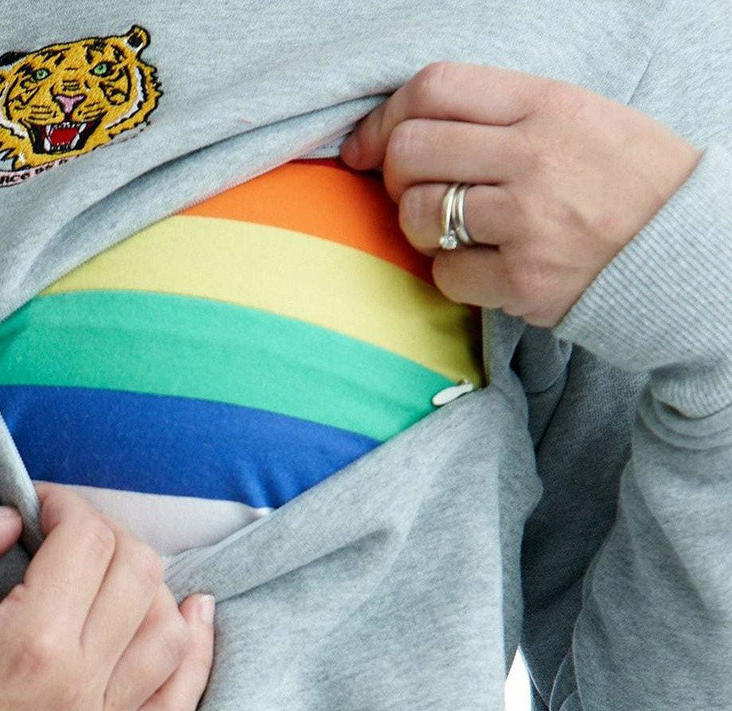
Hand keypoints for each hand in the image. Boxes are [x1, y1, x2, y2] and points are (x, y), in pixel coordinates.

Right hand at [0, 483, 215, 710]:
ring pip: (170, 631)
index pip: (89, 542)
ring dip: (151, 585)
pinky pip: (179, 703)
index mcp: (31, 642)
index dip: (67, 507)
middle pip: (139, 574)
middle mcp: (81, 684)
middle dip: (108, 535)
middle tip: (69, 537)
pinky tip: (195, 615)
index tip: (40, 509)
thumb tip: (15, 521)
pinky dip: (195, 655)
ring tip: (112, 572)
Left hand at [339, 61, 702, 327]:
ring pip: (419, 214)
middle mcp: (534, 157)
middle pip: (411, 150)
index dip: (384, 117)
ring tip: (451, 230)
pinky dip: (451, 274)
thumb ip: (499, 114)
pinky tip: (481, 267)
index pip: (434, 87)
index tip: (366, 146)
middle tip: (414, 192)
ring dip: (418, 227)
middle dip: (393, 175)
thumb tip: (405, 126)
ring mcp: (528, 222)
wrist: (685, 251)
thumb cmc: (622, 181)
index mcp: (545, 104)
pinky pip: (446, 274)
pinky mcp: (524, 281)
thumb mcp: (577, 117)